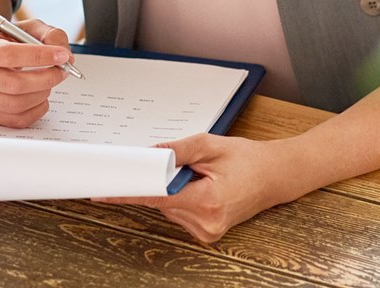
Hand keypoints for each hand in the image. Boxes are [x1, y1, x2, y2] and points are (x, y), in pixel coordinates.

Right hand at [0, 18, 70, 127]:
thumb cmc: (7, 41)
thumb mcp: (27, 28)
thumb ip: (49, 35)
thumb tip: (65, 56)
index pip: (7, 54)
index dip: (38, 56)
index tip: (61, 55)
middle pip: (12, 84)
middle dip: (46, 78)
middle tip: (62, 71)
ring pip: (15, 104)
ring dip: (42, 94)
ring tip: (49, 81)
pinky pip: (16, 120)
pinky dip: (36, 110)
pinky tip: (41, 97)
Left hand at [96, 134, 299, 243]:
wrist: (276, 176)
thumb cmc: (248, 160)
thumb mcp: (210, 145)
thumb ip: (176, 151)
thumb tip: (147, 155)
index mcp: (207, 201)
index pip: (156, 197)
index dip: (128, 192)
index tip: (103, 192)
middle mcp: (206, 223)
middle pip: (161, 202)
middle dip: (164, 181)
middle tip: (187, 166)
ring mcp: (207, 232)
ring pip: (169, 208)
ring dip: (175, 190)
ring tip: (204, 177)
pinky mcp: (207, 233)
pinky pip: (179, 213)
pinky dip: (183, 199)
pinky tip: (204, 189)